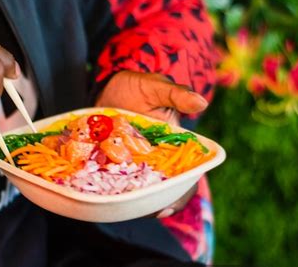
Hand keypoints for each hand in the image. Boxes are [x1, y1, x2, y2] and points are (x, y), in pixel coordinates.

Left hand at [96, 70, 207, 215]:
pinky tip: (97, 191)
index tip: (165, 206)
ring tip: (117, 203)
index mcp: (174, 148)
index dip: (179, 195)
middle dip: (152, 204)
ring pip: (135, 189)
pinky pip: (111, 178)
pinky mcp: (110, 161)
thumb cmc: (141, 87)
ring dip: (129, 198)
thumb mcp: (158, 87)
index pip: (185, 178)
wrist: (112, 86)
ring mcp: (132, 163)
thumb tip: (200, 102)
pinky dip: (106, 186)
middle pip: (160, 191)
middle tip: (140, 210)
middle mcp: (155, 161)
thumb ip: (176, 94)